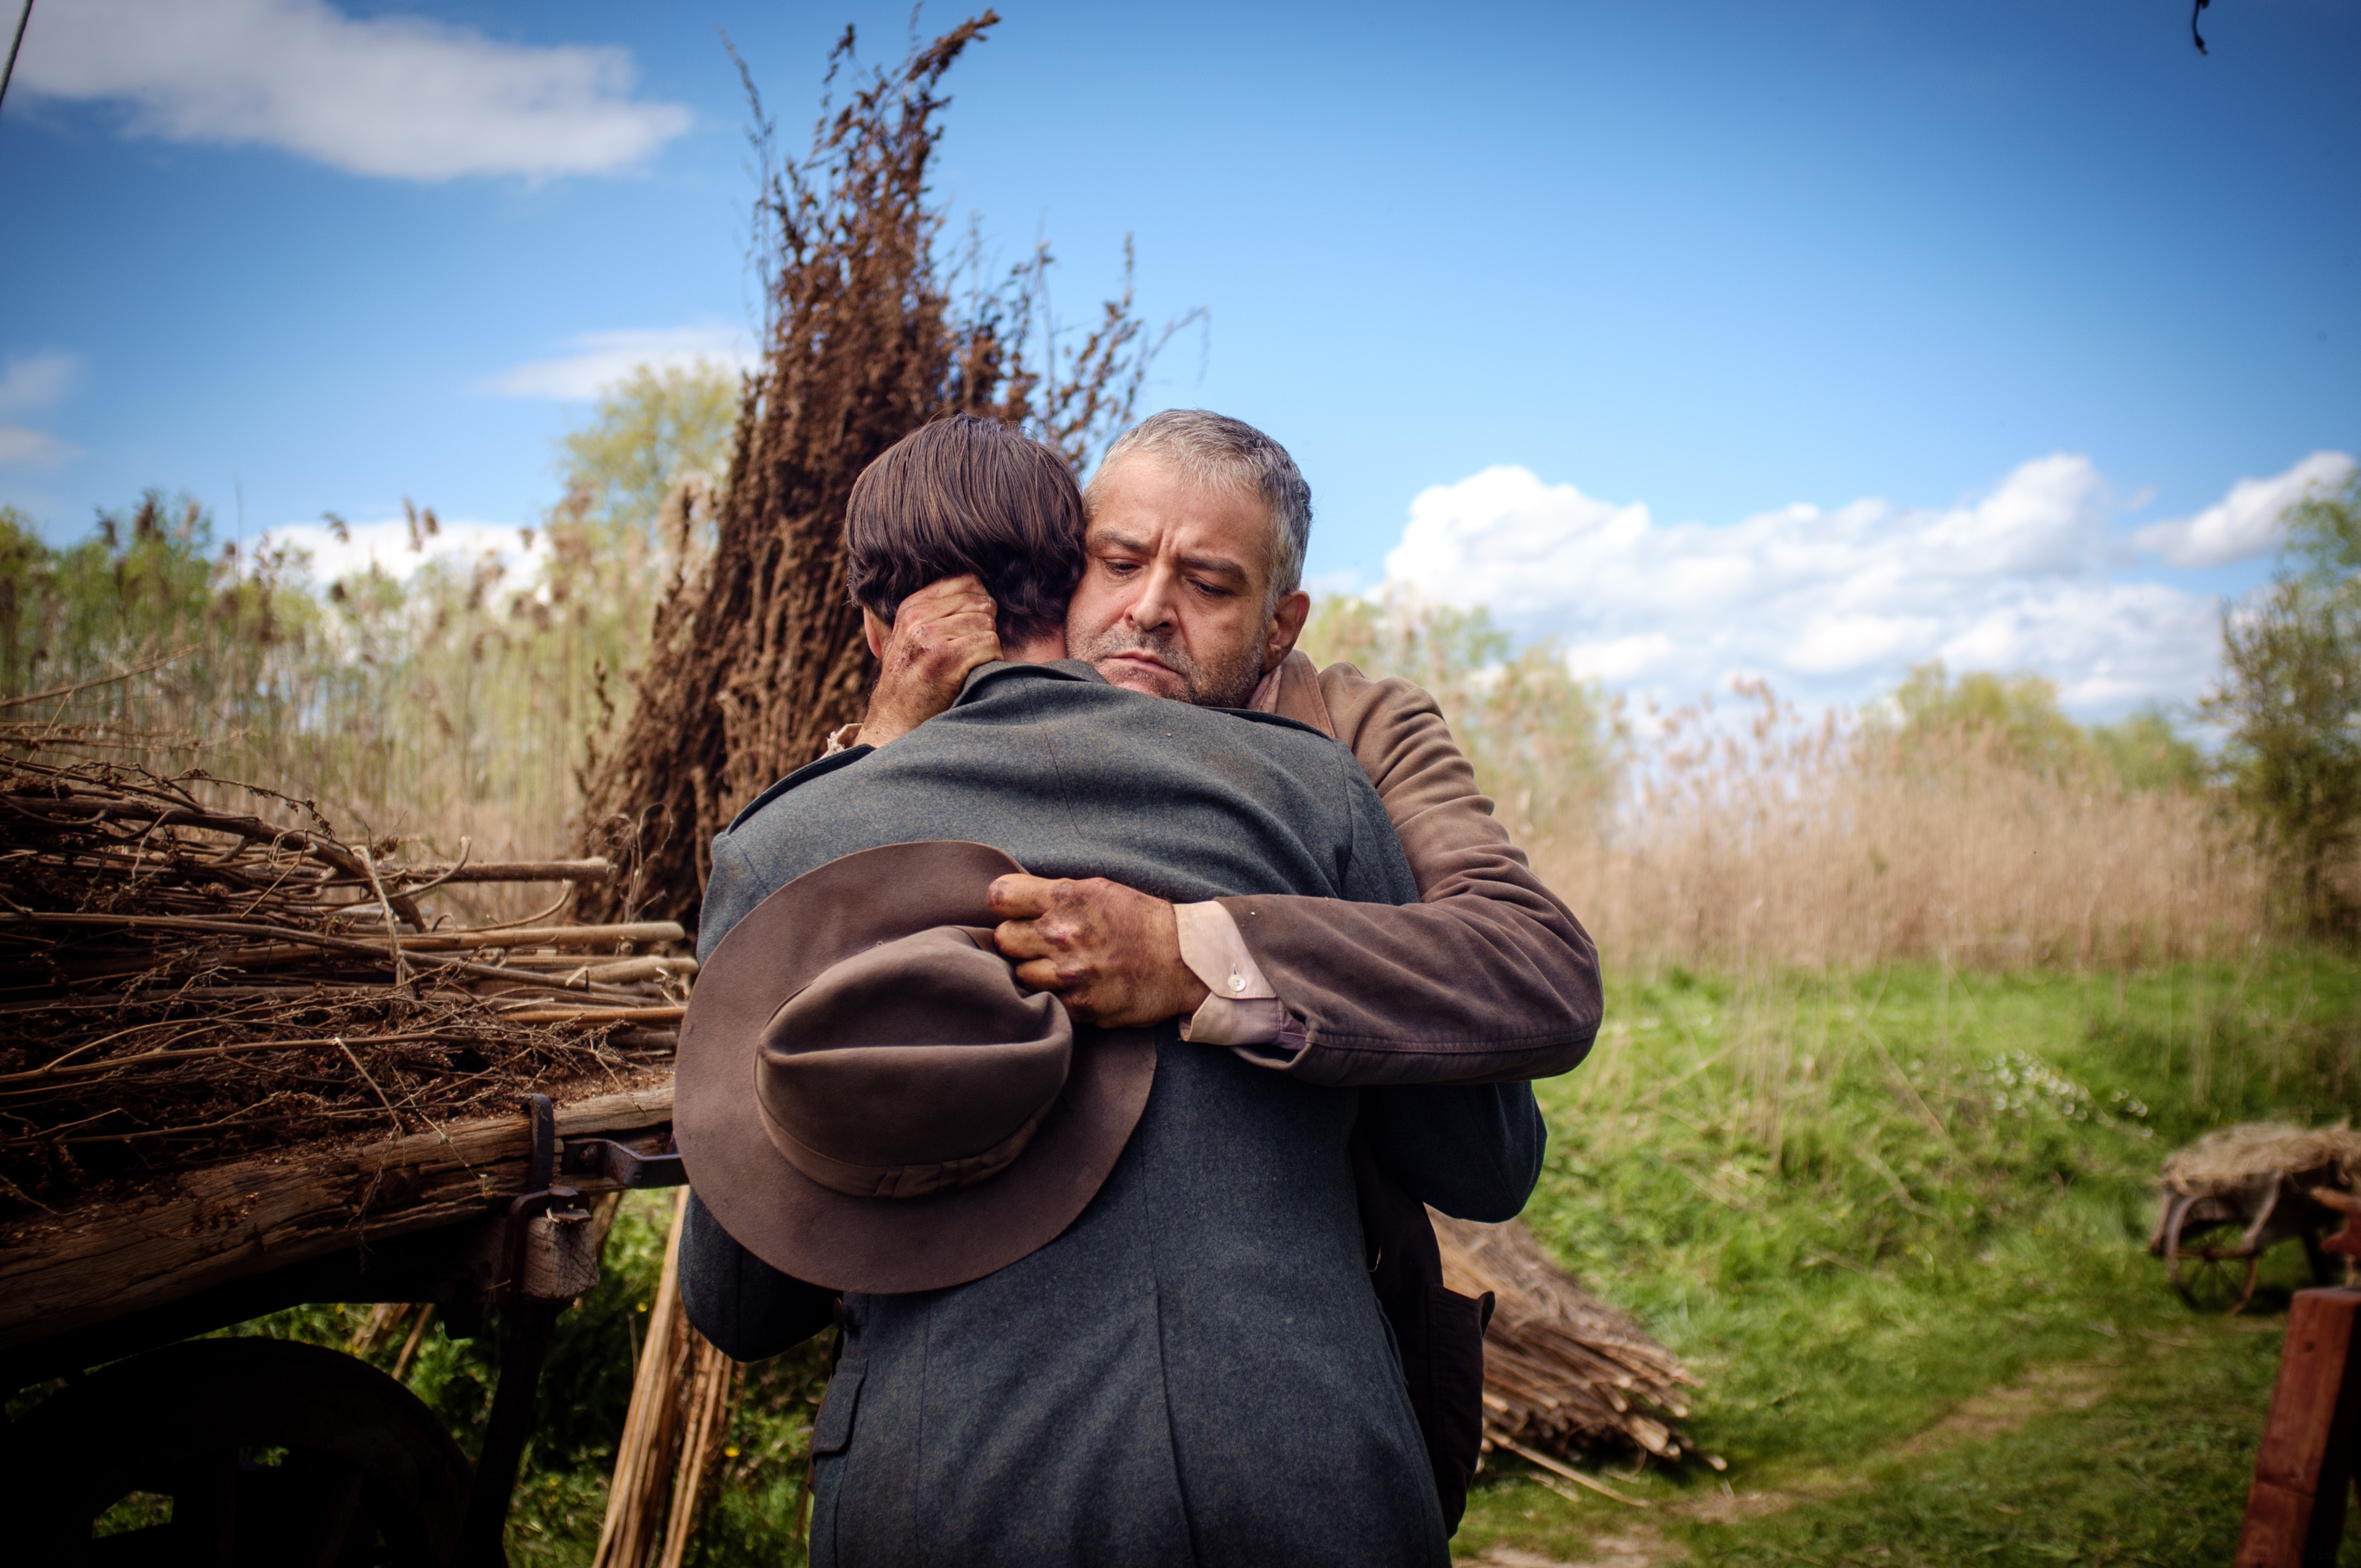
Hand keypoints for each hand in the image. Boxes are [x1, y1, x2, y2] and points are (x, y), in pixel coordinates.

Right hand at [861, 576, 1000, 746]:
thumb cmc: (909, 687)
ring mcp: (930, 637)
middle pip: (980, 602)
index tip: (970, 629)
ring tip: (968, 668)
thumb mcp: (908, 640)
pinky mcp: (946, 658)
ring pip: (987, 624)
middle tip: (970, 653)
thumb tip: (975, 583)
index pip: (965, 580)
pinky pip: (990, 645)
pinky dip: (990, 663)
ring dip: (987, 648)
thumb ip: (932, 612)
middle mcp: (917, 618)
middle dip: (985, 627)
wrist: (894, 727)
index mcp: (910, 607)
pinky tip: (972, 678)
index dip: (978, 603)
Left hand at [988, 874, 1210, 1027]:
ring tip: (1058, 968)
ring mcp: (1070, 973)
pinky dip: (1054, 997)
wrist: (1184, 961)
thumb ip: (1055, 895)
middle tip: (1039, 945)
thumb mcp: (1099, 890)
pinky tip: (1074, 987)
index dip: (1005, 905)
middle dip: (1017, 941)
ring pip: (1019, 975)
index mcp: (1066, 898)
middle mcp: (1063, 934)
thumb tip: (1013, 903)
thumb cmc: (1140, 921)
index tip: (1016, 913)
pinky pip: (1045, 1002)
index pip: (999, 896)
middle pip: (1003, 939)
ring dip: (1035, 972)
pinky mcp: (1079, 1006)